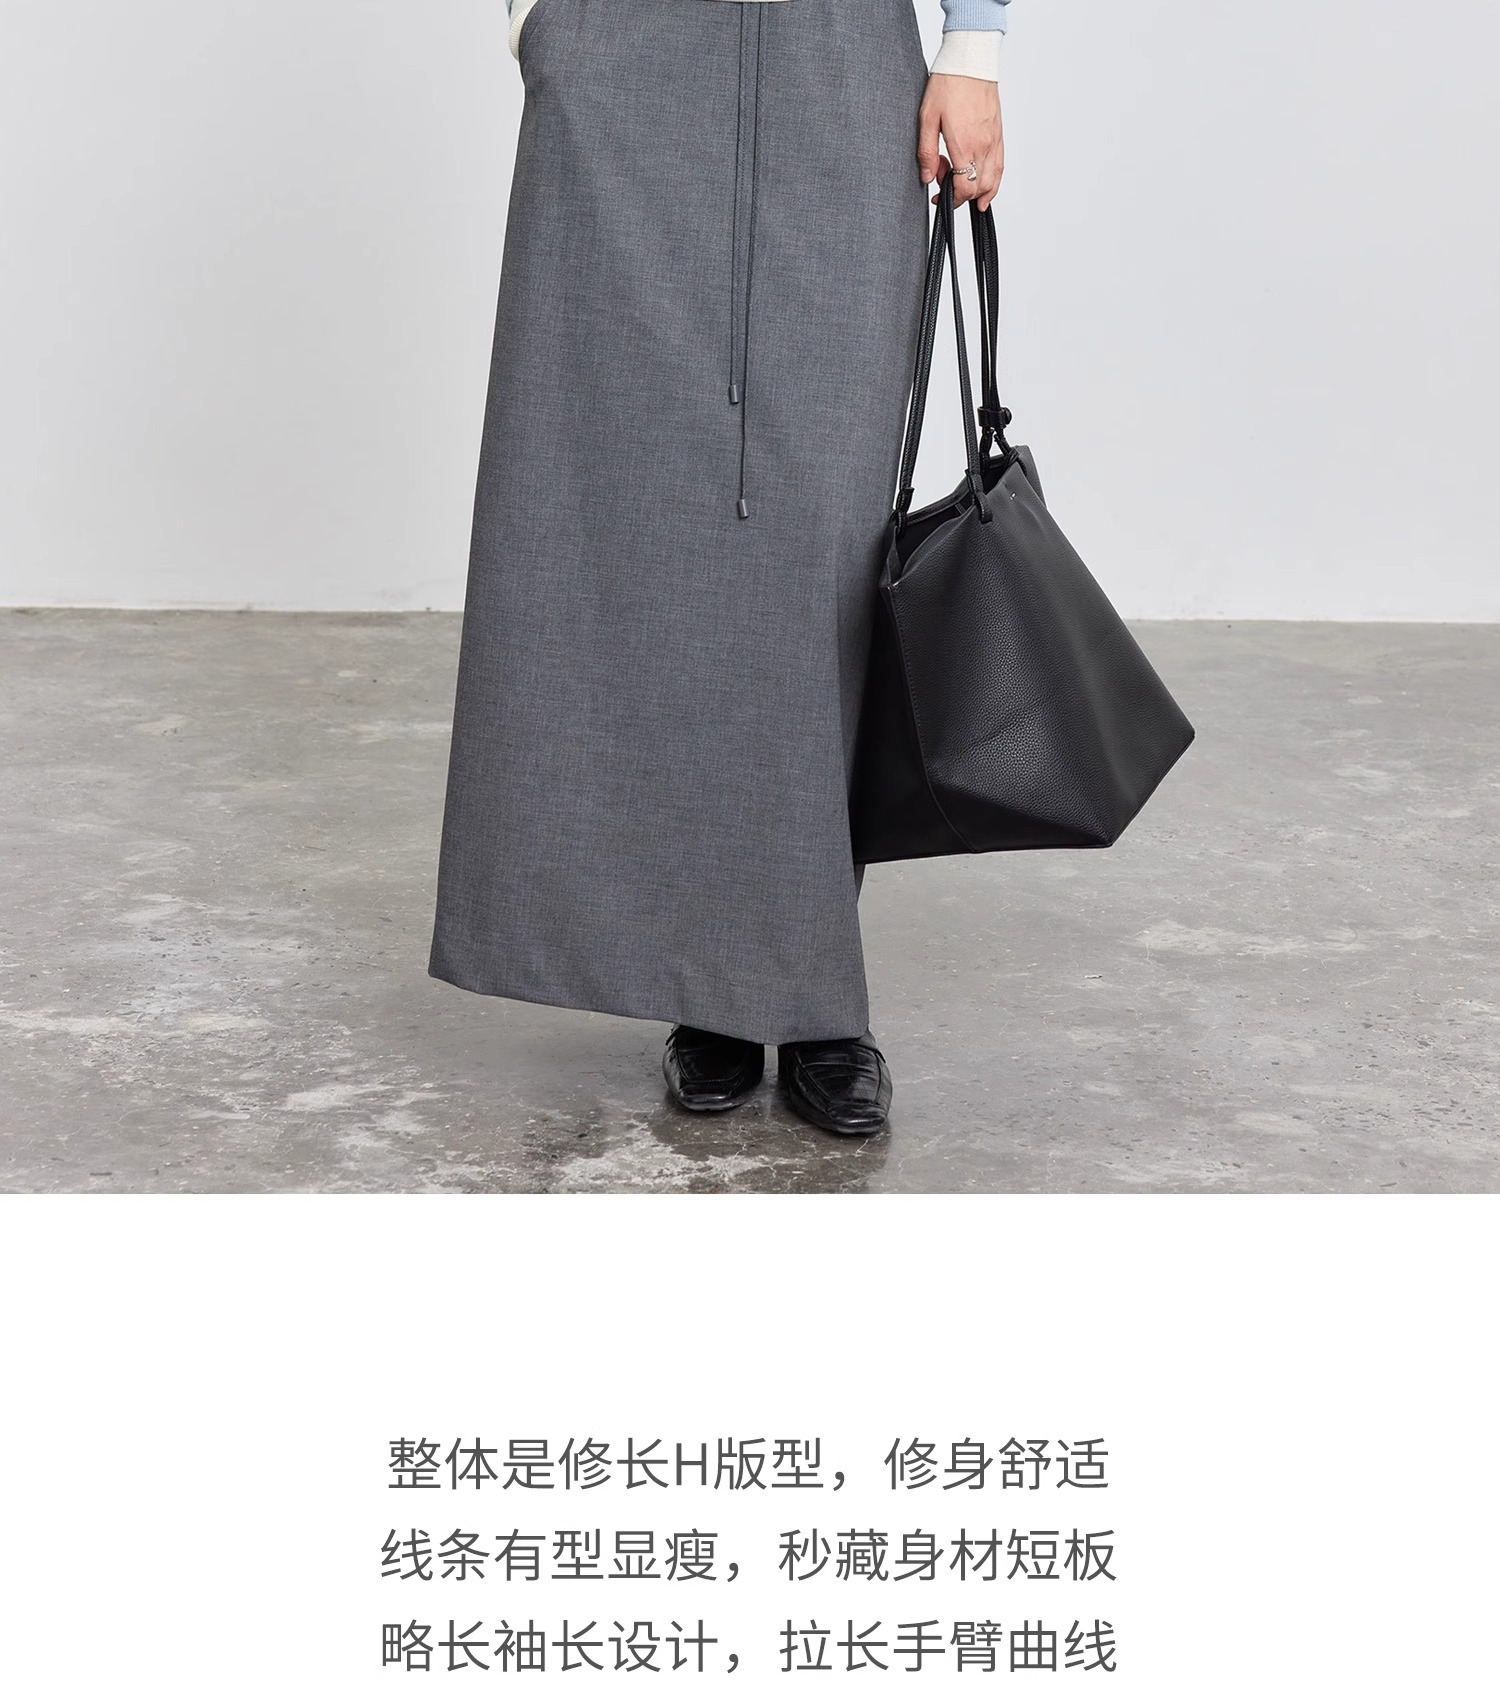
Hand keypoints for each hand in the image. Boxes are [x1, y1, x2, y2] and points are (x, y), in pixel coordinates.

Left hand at [917, 73, 1003, 211]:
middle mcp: (983, 145)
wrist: (970, 59)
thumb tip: (927, 178)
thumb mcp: (927, 118)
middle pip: (979, 188)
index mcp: (965, 144)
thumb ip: (927, 152)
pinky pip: (1000, 166)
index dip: (951, 198)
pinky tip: (985, 186)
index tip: (938, 195)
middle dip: (961, 193)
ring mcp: (994, 140)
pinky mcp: (998, 133)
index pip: (964, 188)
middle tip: (945, 178)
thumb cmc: (948, 84)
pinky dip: (993, 181)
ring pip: (993, 180)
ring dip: (979, 192)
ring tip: (966, 192)